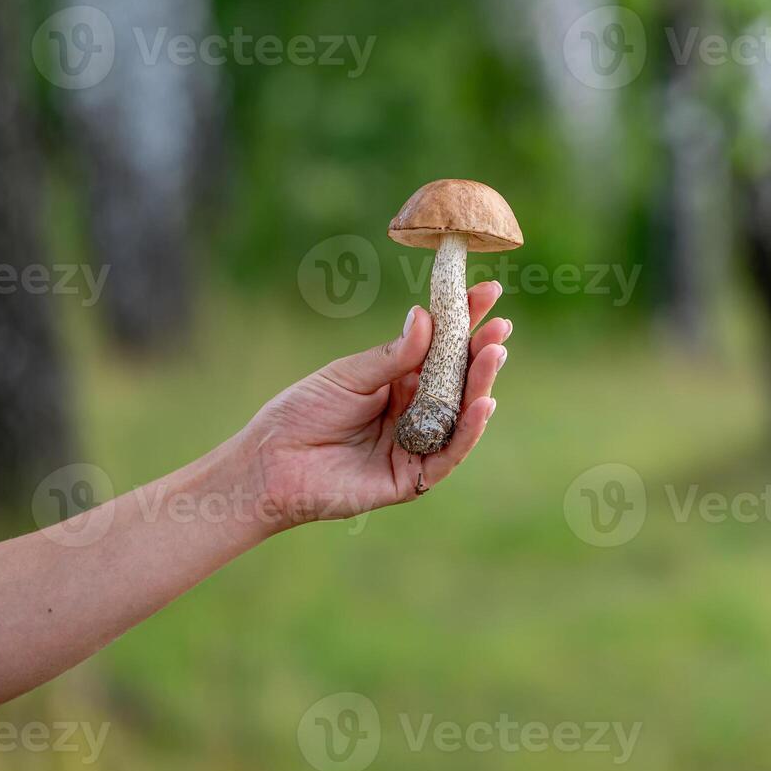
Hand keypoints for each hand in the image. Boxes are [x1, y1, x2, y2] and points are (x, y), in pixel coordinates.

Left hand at [234, 280, 510, 531]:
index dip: (465, 320)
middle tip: (501, 326)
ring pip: (461, 414)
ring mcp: (417, 444)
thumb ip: (393, 355)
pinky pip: (450, 453)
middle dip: (481, 351)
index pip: (441, 347)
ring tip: (495, 353)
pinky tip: (483, 402)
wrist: (269, 464)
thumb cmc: (303, 414)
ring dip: (481, 384)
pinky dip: (469, 430)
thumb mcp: (349, 374)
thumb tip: (427, 316)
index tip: (488, 292)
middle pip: (458, 380)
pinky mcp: (413, 478)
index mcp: (401, 381)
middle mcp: (416, 411)